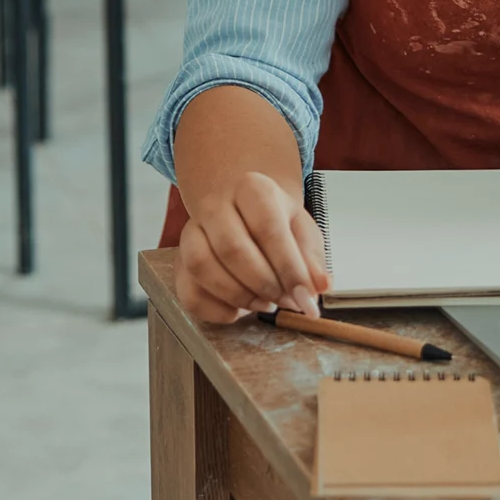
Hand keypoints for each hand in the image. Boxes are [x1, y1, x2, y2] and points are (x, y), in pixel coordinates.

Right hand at [178, 170, 331, 324]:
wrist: (242, 209)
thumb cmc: (274, 221)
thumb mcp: (302, 230)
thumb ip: (312, 259)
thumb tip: (319, 286)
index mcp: (251, 189)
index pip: (267, 228)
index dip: (289, 268)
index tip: (306, 298)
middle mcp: (214, 205)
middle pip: (232, 249)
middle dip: (264, 284)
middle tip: (285, 300)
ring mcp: (191, 232)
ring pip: (202, 267)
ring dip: (239, 296)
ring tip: (265, 303)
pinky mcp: (180, 259)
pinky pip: (188, 292)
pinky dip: (216, 310)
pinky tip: (240, 309)